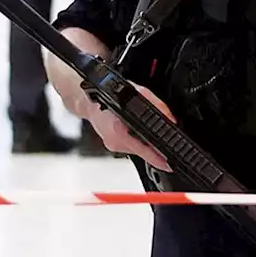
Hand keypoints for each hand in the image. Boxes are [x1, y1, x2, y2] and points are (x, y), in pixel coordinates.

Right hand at [45, 53, 172, 171]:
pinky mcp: (113, 145)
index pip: (145, 151)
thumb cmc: (106, 93)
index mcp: (118, 131)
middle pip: (144, 151)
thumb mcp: (137, 93)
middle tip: (164, 138)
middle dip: (155, 146)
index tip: (170, 164)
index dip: (160, 158)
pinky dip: (136, 139)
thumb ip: (156, 106)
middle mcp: (115, 142)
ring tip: (143, 127)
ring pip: (137, 149)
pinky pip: (131, 146)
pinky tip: (134, 128)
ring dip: (145, 142)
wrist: (84, 97)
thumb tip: (171, 120)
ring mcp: (113, 145)